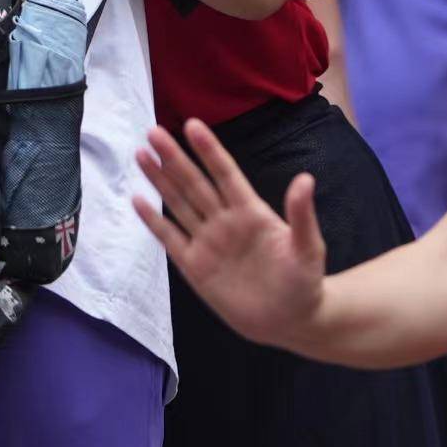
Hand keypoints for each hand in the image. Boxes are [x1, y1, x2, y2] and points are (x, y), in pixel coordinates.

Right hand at [131, 120, 325, 349]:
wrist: (290, 321)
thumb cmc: (304, 282)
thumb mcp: (308, 249)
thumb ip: (302, 216)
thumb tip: (305, 179)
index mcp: (252, 212)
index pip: (226, 174)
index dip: (210, 151)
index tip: (192, 125)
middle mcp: (225, 221)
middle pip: (195, 183)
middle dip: (174, 158)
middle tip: (153, 131)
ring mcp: (208, 242)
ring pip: (178, 204)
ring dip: (159, 180)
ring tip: (141, 155)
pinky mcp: (195, 267)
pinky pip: (170, 239)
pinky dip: (153, 220)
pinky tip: (138, 200)